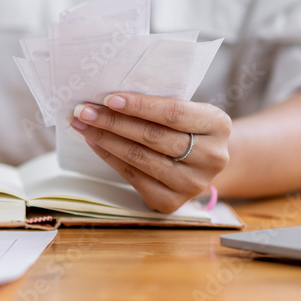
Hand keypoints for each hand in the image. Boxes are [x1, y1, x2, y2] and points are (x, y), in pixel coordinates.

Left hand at [69, 93, 230, 213]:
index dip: (139, 106)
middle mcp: (212, 157)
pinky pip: (133, 176)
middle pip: (152, 137)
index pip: (173, 113)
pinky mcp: (172, 202)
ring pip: (140, 157)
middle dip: (113, 122)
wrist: (202, 162)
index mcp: (218, 125)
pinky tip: (95, 144)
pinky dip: (110, 158)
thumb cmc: (186, 128)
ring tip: (82, 125)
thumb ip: (160, 105)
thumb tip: (109, 99)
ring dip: (105, 139)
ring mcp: (193, 183)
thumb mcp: (188, 110)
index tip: (108, 98)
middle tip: (84, 111)